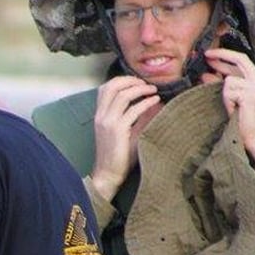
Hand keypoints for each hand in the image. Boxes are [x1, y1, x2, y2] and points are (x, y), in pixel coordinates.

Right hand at [88, 75, 159, 200]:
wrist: (108, 174)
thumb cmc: (118, 155)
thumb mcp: (124, 132)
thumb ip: (134, 116)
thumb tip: (153, 102)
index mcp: (99, 115)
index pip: (105, 88)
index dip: (122, 80)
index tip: (138, 83)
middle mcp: (101, 116)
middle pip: (113, 86)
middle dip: (131, 80)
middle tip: (146, 84)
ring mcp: (108, 122)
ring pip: (123, 95)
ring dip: (140, 89)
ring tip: (153, 90)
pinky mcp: (118, 130)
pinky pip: (133, 110)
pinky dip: (146, 102)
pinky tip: (155, 101)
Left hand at [202, 48, 254, 160]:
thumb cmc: (244, 123)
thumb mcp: (232, 101)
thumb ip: (223, 86)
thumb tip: (206, 74)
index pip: (241, 60)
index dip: (225, 55)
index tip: (210, 54)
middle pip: (238, 60)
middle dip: (220, 56)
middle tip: (205, 55)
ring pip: (228, 81)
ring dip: (225, 96)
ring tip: (233, 108)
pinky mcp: (251, 94)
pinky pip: (229, 91)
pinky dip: (228, 102)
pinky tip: (234, 111)